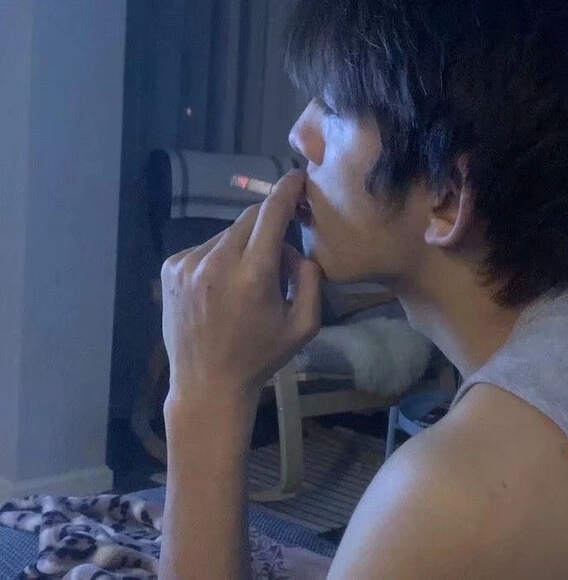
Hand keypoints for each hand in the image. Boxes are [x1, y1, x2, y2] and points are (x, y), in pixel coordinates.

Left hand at [160, 170, 322, 409]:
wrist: (206, 384)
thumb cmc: (259, 357)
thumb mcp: (304, 325)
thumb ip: (311, 279)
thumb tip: (296, 250)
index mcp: (252, 275)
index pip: (271, 214)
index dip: (286, 191)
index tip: (297, 176)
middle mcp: (216, 262)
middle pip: (248, 220)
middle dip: (268, 226)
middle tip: (278, 254)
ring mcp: (187, 263)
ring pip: (226, 235)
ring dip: (242, 246)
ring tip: (245, 282)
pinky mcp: (171, 267)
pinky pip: (205, 248)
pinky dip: (219, 257)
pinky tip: (220, 288)